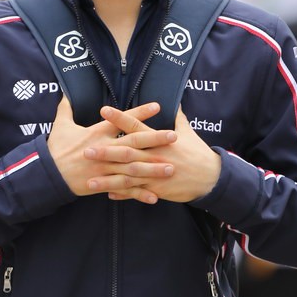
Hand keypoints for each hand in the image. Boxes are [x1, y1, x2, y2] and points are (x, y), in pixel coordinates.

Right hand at [47, 97, 177, 203]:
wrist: (46, 174)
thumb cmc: (54, 148)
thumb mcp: (60, 126)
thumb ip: (66, 109)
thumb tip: (65, 94)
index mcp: (96, 133)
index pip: (121, 120)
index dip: (139, 113)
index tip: (157, 106)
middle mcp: (104, 150)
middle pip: (133, 143)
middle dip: (154, 139)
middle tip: (173, 136)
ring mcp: (104, 168)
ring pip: (132, 168)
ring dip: (152, 169)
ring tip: (171, 168)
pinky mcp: (102, 184)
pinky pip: (124, 189)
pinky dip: (138, 193)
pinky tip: (154, 196)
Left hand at [92, 106, 220, 202]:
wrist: (210, 178)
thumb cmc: (198, 153)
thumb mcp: (188, 132)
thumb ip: (178, 117)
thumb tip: (175, 102)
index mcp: (159, 140)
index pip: (136, 126)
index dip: (120, 118)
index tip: (104, 110)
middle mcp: (154, 156)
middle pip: (126, 152)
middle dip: (106, 151)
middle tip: (86, 148)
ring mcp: (154, 174)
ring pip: (127, 176)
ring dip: (108, 178)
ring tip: (89, 179)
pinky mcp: (157, 189)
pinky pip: (136, 192)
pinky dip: (122, 193)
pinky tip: (107, 194)